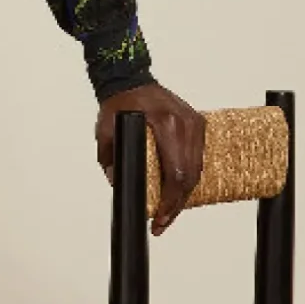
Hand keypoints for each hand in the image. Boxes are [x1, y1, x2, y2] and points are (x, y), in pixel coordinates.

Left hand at [95, 82, 205, 234]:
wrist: (131, 81)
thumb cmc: (119, 104)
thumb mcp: (106, 133)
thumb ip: (110, 160)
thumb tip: (118, 184)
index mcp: (165, 124)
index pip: (176, 172)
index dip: (169, 201)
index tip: (158, 217)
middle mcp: (185, 123)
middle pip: (189, 176)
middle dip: (176, 205)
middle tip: (162, 222)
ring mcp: (194, 123)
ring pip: (196, 170)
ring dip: (184, 194)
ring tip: (168, 212)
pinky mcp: (197, 124)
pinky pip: (198, 158)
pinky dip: (188, 177)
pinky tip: (177, 192)